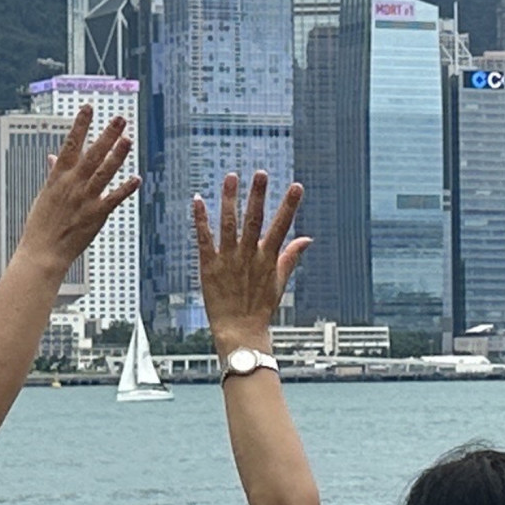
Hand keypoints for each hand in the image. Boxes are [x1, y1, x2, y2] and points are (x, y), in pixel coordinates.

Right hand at [15, 115, 141, 274]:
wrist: (43, 252)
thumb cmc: (41, 225)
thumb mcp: (45, 194)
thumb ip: (53, 173)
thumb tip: (53, 157)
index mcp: (58, 177)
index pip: (70, 145)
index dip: (80, 125)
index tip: (89, 108)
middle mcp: (73, 184)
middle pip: (92, 154)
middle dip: (107, 135)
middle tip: (120, 118)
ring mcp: (85, 199)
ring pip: (105, 172)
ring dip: (118, 155)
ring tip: (128, 139)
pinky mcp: (96, 215)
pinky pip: (114, 198)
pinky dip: (126, 188)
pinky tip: (137, 179)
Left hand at [194, 173, 308, 352]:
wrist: (239, 331)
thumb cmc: (260, 307)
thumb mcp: (279, 281)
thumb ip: (291, 256)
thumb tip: (307, 238)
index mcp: (267, 259)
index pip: (281, 227)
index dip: (289, 206)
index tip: (297, 186)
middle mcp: (248, 256)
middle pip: (254, 221)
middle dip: (258, 196)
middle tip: (261, 173)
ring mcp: (228, 260)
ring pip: (229, 225)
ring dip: (230, 200)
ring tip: (231, 177)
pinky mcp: (208, 266)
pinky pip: (204, 239)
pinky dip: (201, 220)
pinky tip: (198, 200)